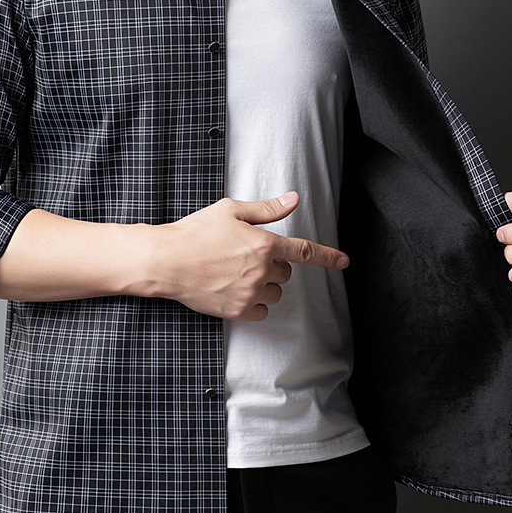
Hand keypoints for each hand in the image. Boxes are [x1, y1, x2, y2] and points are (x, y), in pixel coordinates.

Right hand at [152, 191, 348, 320]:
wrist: (166, 260)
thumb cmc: (196, 232)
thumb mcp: (231, 210)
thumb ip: (267, 209)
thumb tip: (293, 200)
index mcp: (263, 243)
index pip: (305, 251)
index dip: (328, 257)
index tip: (344, 261)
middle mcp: (261, 270)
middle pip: (286, 273)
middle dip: (273, 265)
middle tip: (245, 257)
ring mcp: (250, 293)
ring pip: (275, 293)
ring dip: (265, 285)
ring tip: (236, 274)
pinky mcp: (238, 311)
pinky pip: (262, 312)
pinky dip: (255, 305)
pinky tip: (235, 291)